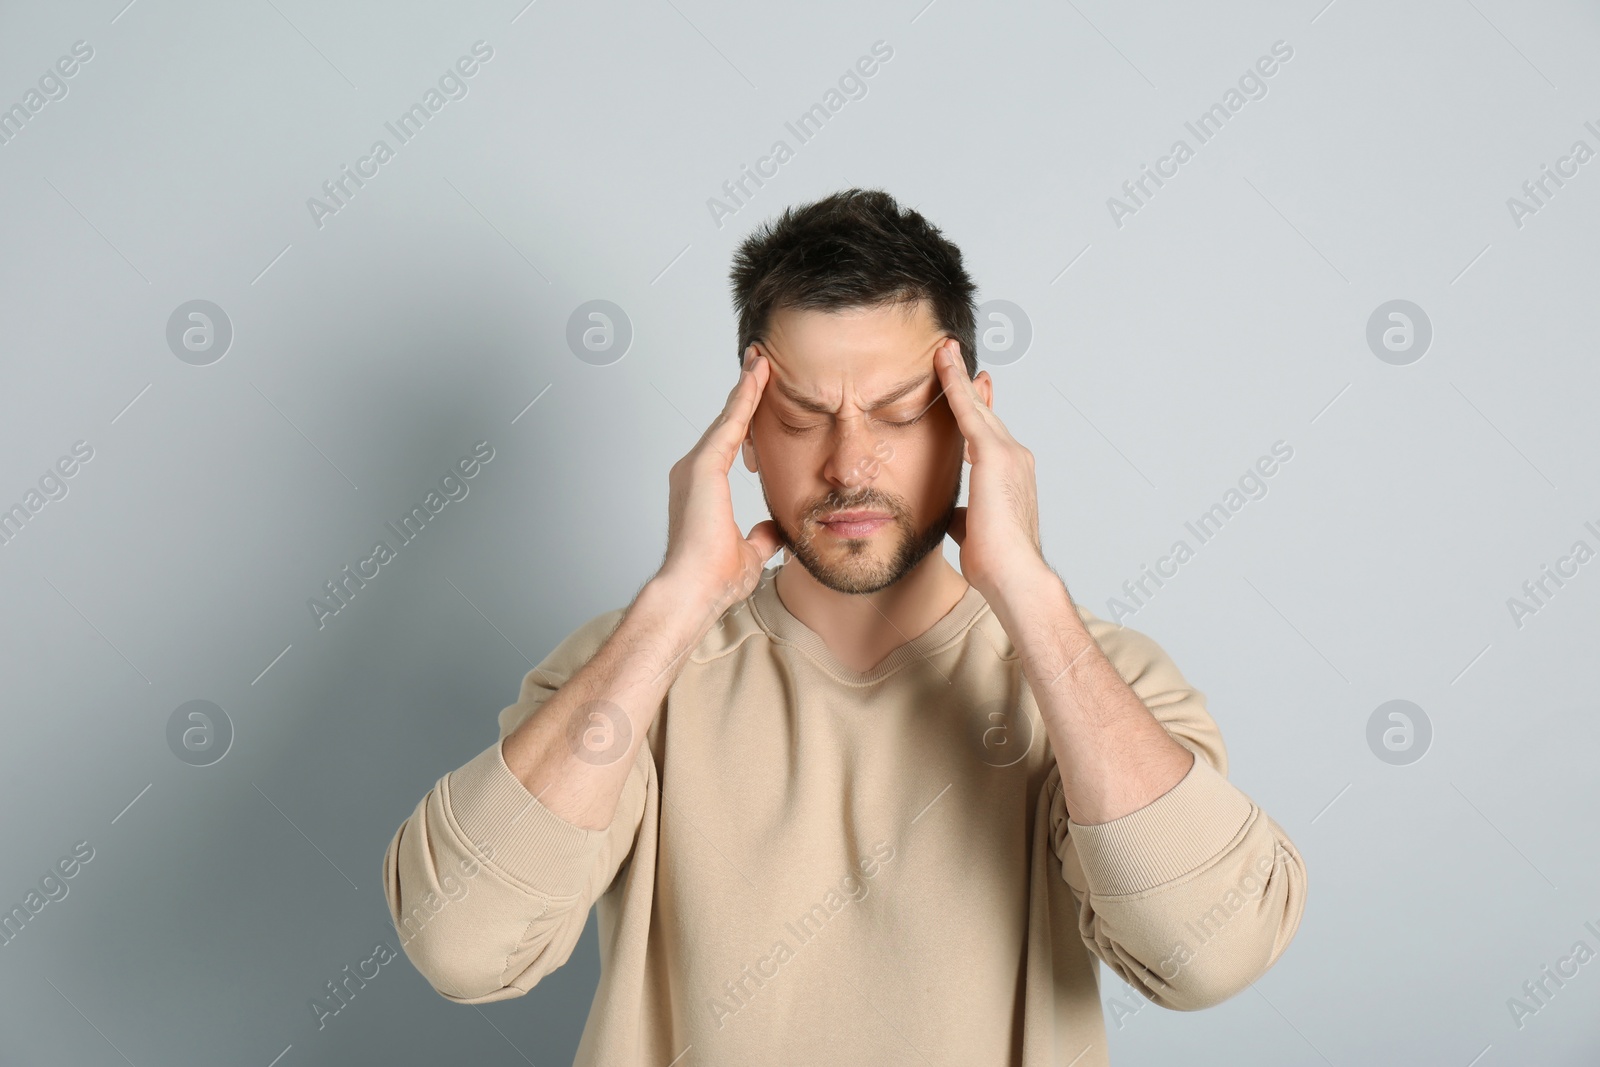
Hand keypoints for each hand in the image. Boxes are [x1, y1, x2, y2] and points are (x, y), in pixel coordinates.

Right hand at [654, 346, 783, 615]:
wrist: (691, 591)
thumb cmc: (711, 580)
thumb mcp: (749, 553)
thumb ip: (762, 538)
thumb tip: (777, 531)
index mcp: (702, 490)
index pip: (731, 443)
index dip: (747, 417)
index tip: (761, 393)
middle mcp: (692, 473)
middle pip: (727, 423)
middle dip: (745, 393)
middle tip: (761, 363)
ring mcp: (694, 468)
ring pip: (728, 419)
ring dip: (746, 389)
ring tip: (763, 361)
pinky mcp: (702, 468)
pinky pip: (729, 425)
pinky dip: (744, 400)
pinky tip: (759, 379)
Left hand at [935, 339, 1048, 602]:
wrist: (1014, 576)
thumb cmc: (997, 563)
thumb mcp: (972, 530)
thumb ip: (963, 514)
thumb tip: (953, 514)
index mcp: (1010, 474)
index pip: (988, 432)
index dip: (977, 407)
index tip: (971, 386)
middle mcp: (1015, 457)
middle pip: (984, 411)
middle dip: (967, 382)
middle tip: (951, 351)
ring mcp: (1008, 453)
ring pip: (976, 405)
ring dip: (957, 376)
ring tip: (943, 348)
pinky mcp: (993, 455)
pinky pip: (967, 411)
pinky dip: (954, 385)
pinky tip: (942, 362)